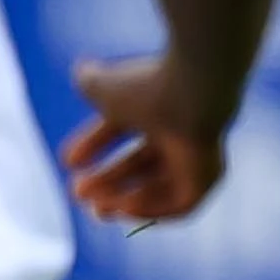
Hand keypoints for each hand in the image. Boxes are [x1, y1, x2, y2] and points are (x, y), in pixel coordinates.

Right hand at [60, 56, 231, 223]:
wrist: (193, 91)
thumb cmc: (148, 88)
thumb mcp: (107, 86)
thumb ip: (91, 81)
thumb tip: (81, 72)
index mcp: (158, 102)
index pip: (124, 127)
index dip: (94, 144)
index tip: (69, 160)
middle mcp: (180, 127)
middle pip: (140, 162)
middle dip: (107, 180)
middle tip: (78, 193)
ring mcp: (198, 152)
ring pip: (157, 185)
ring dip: (123, 199)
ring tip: (95, 207)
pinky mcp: (210, 174)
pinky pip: (180, 202)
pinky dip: (152, 208)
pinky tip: (124, 208)